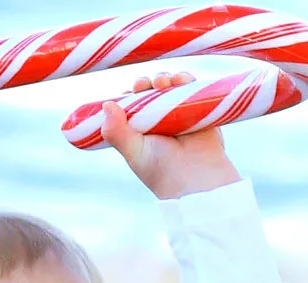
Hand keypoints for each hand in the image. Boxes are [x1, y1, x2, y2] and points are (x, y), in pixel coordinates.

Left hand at [100, 71, 240, 199]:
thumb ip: (116, 132)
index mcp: (140, 130)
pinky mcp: (201, 111)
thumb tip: (106, 104)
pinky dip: (187, 80)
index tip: (133, 89)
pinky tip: (182, 79)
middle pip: (152, 91)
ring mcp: (181, 115)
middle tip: (148, 84)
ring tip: (165, 81)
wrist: (195, 179)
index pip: (133, 104)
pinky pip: (194, 89)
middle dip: (148, 84)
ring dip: (167, 78)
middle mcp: (160, 121)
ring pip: (172, 87)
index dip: (132, 93)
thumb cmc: (161, 170)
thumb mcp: (133, 152)